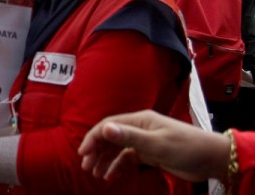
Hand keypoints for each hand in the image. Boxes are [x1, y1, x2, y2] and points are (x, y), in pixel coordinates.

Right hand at [78, 109, 229, 182]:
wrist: (212, 159)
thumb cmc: (186, 148)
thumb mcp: (157, 143)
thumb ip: (130, 136)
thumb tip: (105, 128)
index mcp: (139, 120)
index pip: (109, 126)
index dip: (93, 138)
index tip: (83, 153)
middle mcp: (139, 128)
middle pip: (111, 137)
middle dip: (97, 151)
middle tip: (86, 166)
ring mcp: (145, 141)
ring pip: (118, 149)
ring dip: (105, 160)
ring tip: (96, 174)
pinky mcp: (151, 153)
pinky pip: (129, 158)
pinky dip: (119, 166)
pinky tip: (111, 176)